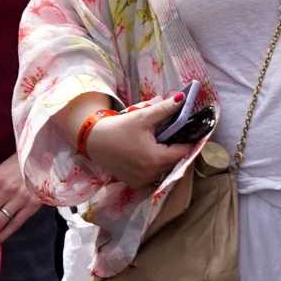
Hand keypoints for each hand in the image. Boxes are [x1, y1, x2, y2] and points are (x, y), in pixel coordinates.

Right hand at [84, 95, 199, 188]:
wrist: (92, 140)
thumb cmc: (117, 128)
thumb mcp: (142, 117)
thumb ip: (164, 109)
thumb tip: (182, 97)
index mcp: (156, 158)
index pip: (184, 152)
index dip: (188, 141)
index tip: (188, 132)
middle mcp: (151, 174)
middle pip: (175, 161)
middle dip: (175, 148)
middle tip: (170, 135)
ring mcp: (142, 180)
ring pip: (164, 169)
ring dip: (165, 158)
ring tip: (156, 144)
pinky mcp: (134, 183)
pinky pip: (153, 175)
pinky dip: (153, 167)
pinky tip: (145, 155)